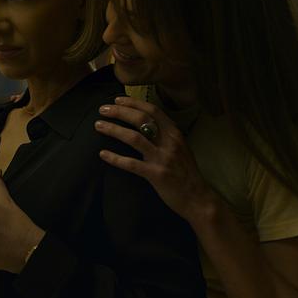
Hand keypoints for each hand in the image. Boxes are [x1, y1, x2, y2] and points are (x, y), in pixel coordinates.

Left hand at [95, 97, 217, 224]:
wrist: (198, 198)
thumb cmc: (186, 173)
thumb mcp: (181, 148)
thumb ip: (166, 135)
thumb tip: (146, 123)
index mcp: (175, 133)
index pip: (153, 110)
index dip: (133, 103)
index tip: (117, 99)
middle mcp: (169, 142)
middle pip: (141, 119)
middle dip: (119, 111)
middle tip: (103, 109)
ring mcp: (162, 158)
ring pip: (134, 138)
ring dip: (114, 129)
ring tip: (98, 125)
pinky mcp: (156, 174)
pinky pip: (131, 164)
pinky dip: (115, 158)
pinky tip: (102, 154)